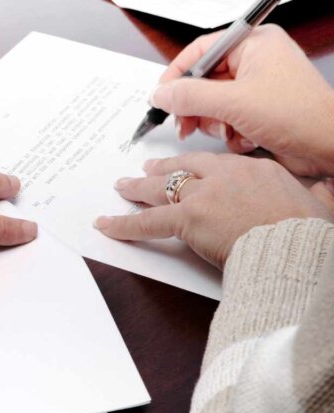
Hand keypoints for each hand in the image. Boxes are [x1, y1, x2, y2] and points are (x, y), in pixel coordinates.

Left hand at [95, 154, 333, 268]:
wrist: (292, 245)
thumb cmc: (305, 232)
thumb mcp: (316, 204)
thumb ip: (314, 195)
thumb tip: (324, 191)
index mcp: (257, 169)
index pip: (220, 163)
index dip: (200, 166)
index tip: (191, 168)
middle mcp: (226, 174)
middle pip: (186, 167)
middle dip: (165, 168)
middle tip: (148, 169)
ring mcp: (204, 193)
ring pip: (162, 187)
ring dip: (138, 188)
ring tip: (122, 187)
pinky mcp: (187, 216)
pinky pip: (146, 220)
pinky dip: (122, 223)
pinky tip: (104, 224)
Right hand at [152, 25, 333, 177]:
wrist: (329, 146)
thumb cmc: (298, 115)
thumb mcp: (233, 103)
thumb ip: (190, 96)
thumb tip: (161, 94)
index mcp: (254, 44)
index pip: (200, 51)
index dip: (177, 75)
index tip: (161, 97)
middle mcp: (256, 61)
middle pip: (204, 80)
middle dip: (196, 107)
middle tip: (186, 125)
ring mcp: (258, 85)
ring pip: (213, 103)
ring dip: (214, 123)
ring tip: (227, 132)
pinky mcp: (259, 108)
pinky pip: (227, 117)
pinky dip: (229, 131)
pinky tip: (242, 137)